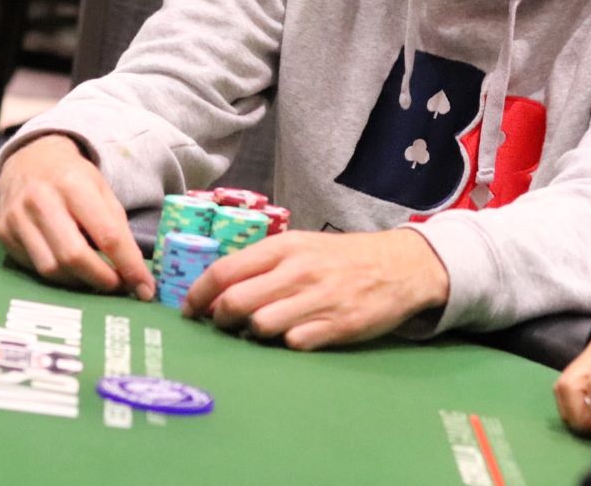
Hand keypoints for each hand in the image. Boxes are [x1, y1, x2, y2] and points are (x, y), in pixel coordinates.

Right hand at [0, 134, 155, 299]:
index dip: (128, 265)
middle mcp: (40, 200)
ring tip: (95, 278)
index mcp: (73, 184)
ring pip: (51, 268)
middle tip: (119, 286)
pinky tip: (70, 269)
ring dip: (79, 282)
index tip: (144, 288)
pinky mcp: (3, 234)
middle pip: (74, 256)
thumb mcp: (102, 189)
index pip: (106, 234)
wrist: (28, 160)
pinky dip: (58, 275)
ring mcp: (17, 218)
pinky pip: (34, 268)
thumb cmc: (72, 177)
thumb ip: (117, 227)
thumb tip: (135, 271)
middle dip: (102, 279)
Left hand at [182, 229, 449, 349]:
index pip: (224, 271)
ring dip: (252, 334)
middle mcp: (297, 271)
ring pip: (260, 326)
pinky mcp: (337, 326)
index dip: (198, 294)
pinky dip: (286, 344)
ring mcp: (317, 299)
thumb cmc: (341, 257)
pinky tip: (293, 337)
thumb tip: (219, 286)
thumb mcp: (302, 246)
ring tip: (259, 331)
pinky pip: (294, 343)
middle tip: (222, 325)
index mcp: (283, 247)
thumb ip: (264, 262)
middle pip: (235, 302)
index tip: (189, 311)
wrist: (400, 266)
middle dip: (219, 320)